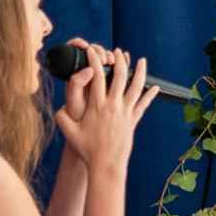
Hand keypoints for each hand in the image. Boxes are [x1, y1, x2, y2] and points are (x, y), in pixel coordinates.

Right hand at [53, 41, 160, 171]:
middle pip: (119, 76)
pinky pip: (144, 104)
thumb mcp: (69, 131)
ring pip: (136, 87)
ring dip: (139, 72)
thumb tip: (59, 107)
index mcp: (97, 105)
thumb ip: (61, 117)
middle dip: (118, 60)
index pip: (96, 76)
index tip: (92, 51)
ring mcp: (125, 112)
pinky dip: (150, 95)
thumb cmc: (87, 149)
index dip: (94, 60)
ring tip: (142, 60)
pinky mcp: (133, 121)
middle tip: (116, 51)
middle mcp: (113, 106)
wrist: (106, 164)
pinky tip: (156, 87)